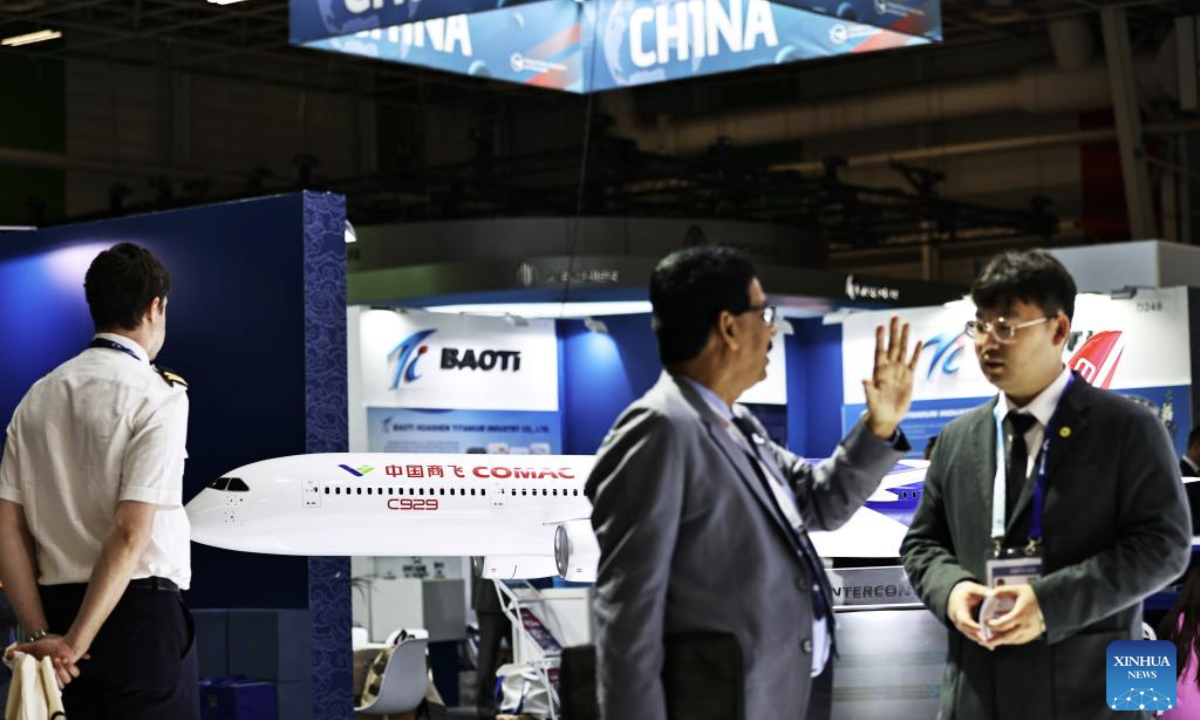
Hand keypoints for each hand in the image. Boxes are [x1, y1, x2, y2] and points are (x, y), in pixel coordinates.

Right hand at [16, 634, 87, 687]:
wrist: (64, 641)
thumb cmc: (50, 645)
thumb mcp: (35, 646)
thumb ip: (23, 649)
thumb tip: (9, 654)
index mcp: (46, 673)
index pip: (47, 686)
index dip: (49, 680)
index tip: (47, 670)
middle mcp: (55, 675)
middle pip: (59, 685)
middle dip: (57, 675)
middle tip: (54, 662)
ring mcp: (64, 672)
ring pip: (67, 681)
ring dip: (64, 671)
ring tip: (60, 659)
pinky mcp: (73, 668)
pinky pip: (75, 674)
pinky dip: (71, 667)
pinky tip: (67, 659)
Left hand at [863, 316, 921, 439]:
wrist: (886, 417)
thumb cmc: (876, 409)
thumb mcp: (871, 399)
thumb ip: (868, 389)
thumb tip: (863, 379)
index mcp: (879, 371)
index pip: (880, 351)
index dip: (880, 339)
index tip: (880, 326)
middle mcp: (889, 368)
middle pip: (892, 346)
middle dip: (893, 331)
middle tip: (895, 316)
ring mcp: (899, 371)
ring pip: (903, 350)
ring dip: (904, 337)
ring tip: (906, 324)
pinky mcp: (908, 378)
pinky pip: (913, 362)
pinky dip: (916, 352)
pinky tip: (918, 342)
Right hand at [947, 581, 990, 646]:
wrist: (955, 595)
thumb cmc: (964, 592)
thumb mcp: (973, 588)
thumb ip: (983, 592)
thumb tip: (994, 595)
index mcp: (958, 608)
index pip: (963, 619)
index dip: (972, 626)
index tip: (981, 629)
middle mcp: (957, 618)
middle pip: (966, 630)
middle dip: (977, 636)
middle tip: (988, 641)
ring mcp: (960, 624)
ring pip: (969, 634)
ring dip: (979, 640)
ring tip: (991, 645)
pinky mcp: (965, 628)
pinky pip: (971, 635)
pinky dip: (980, 639)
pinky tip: (990, 645)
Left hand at [984, 584, 1044, 648]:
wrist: (1053, 602)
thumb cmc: (1036, 595)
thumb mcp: (1018, 590)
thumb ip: (1003, 591)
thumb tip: (991, 594)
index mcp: (1020, 615)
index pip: (1002, 624)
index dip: (992, 625)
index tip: (985, 623)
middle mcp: (1026, 626)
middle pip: (1007, 637)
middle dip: (994, 640)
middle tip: (985, 640)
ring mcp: (1031, 632)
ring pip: (1013, 641)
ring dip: (1002, 641)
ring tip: (992, 640)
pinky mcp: (1034, 634)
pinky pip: (1020, 640)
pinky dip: (1011, 640)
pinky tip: (1005, 638)